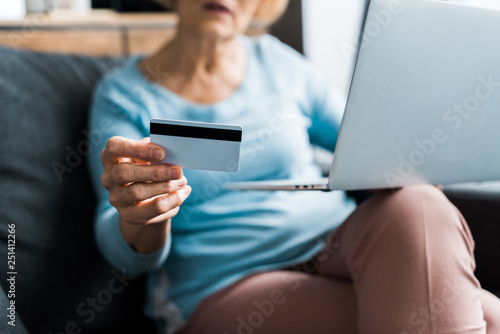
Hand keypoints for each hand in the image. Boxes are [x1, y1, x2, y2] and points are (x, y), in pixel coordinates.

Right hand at [100, 136, 190, 251]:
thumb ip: (155, 152)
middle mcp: (108, 177)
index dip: (137, 149)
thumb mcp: (149, 157)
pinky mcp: (128, 215)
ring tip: (182, 181)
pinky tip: (182, 193)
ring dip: (164, 186)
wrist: (146, 200)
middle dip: (155, 172)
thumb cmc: (148, 169)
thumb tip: (171, 152)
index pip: (115, 147)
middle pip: (125, 173)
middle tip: (178, 171)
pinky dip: (170, 201)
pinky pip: (150, 209)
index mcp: (111, 156)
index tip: (162, 153)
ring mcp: (116, 198)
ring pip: (137, 192)